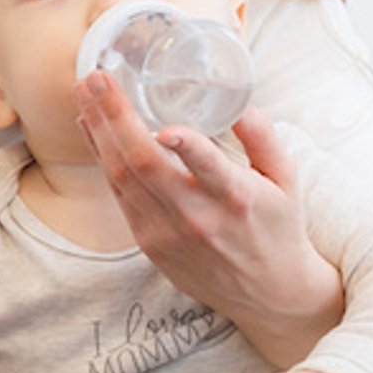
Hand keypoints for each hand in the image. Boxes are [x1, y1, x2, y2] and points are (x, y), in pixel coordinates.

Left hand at [76, 75, 343, 366]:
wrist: (267, 294)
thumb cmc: (278, 228)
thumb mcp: (287, 181)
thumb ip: (264, 139)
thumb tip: (241, 104)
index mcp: (238, 199)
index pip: (209, 169)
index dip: (187, 147)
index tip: (165, 125)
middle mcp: (198, 218)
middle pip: (146, 165)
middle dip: (115, 117)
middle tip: (96, 78)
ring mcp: (168, 234)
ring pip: (122, 178)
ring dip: (99, 132)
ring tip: (85, 93)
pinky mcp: (150, 245)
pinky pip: (119, 196)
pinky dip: (102, 159)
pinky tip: (93, 131)